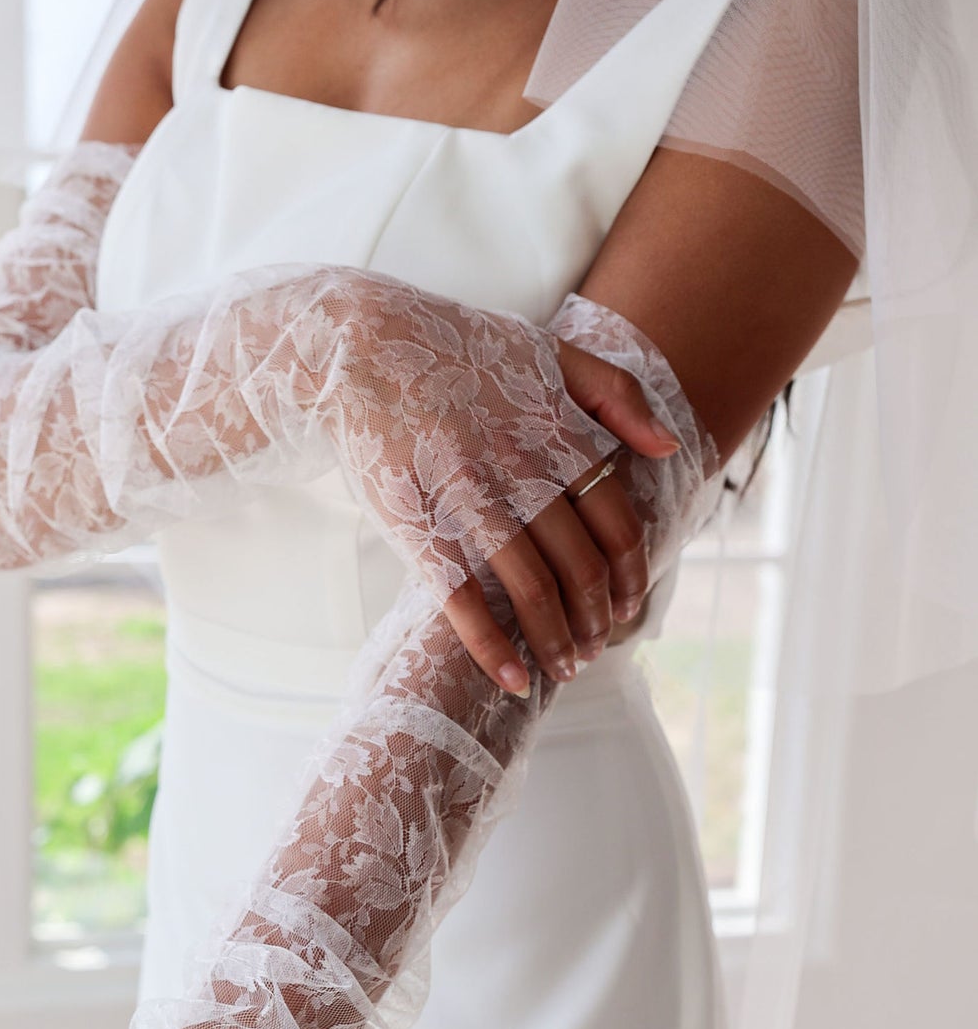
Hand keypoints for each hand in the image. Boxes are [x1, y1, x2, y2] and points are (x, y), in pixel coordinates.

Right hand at [434, 339, 675, 694]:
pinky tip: (513, 680)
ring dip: (556, 641)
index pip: (617, 523)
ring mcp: (467, 500)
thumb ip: (617, 395)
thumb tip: (668, 447)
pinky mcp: (418, 525)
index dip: (630, 576)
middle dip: (597, 620)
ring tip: (565, 669)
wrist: (360, 348)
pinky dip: (493, 648)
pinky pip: (463, 600)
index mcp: (557, 435)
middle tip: (595, 649)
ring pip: (531, 589)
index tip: (629, 608)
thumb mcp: (548, 352)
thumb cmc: (458, 351)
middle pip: (580, 565)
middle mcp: (520, 470)